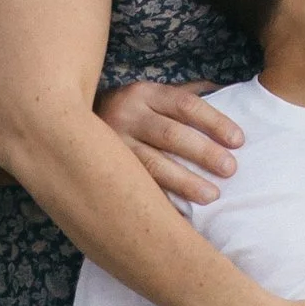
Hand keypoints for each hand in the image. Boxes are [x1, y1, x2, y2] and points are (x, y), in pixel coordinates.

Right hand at [95, 80, 240, 206]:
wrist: (66, 125)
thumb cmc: (129, 113)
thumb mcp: (152, 96)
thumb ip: (186, 94)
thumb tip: (226, 90)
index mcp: (144, 93)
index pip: (186, 105)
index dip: (215, 122)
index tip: (239, 140)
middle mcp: (125, 115)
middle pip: (171, 135)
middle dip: (204, 153)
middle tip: (230, 169)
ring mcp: (111, 145)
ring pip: (153, 165)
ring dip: (185, 182)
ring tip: (211, 196)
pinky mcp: (102, 171)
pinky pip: (135, 188)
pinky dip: (160, 201)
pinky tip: (179, 215)